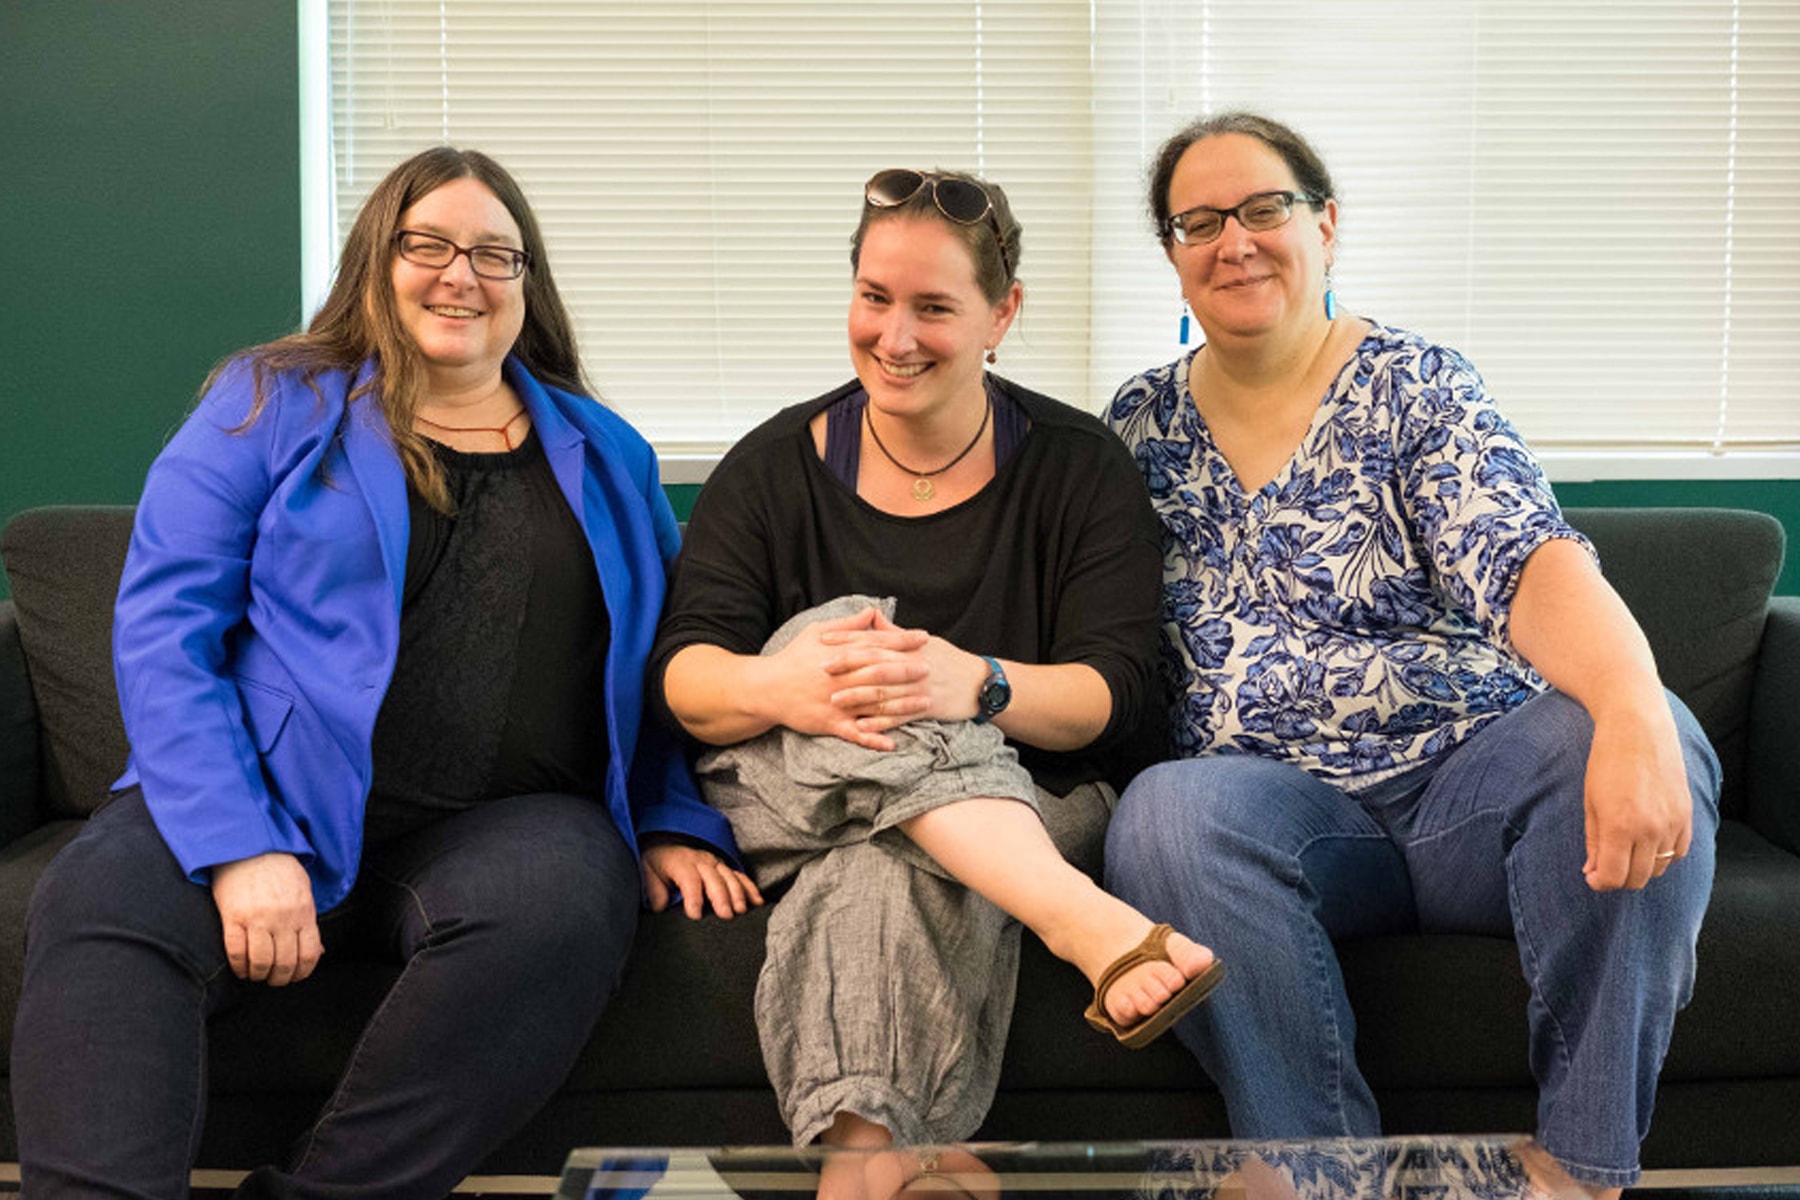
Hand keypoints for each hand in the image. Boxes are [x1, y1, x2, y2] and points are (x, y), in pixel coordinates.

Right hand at [210, 852, 322, 985]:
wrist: (249, 846)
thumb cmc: (279, 869)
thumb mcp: (303, 891)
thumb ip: (308, 922)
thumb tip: (317, 952)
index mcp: (304, 911)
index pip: (309, 954)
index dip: (302, 972)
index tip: (295, 976)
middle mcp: (282, 917)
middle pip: (285, 963)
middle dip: (280, 978)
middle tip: (275, 980)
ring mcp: (257, 918)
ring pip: (261, 962)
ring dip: (259, 975)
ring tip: (257, 975)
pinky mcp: (233, 917)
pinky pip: (236, 952)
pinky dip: (239, 966)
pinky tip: (241, 968)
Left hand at [641, 838, 764, 918]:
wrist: (665, 842)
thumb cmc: (657, 861)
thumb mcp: (647, 871)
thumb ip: (653, 889)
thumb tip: (660, 906)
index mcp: (681, 863)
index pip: (689, 880)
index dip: (693, 897)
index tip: (696, 915)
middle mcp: (701, 861)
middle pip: (714, 879)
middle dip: (721, 897)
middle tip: (726, 915)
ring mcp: (715, 863)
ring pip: (730, 877)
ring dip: (737, 893)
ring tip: (741, 910)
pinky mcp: (724, 867)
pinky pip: (740, 876)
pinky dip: (749, 888)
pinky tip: (757, 901)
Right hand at [761, 606, 928, 750]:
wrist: (766, 687)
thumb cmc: (793, 657)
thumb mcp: (816, 632)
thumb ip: (847, 625)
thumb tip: (872, 611)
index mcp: (840, 653)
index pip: (877, 643)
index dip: (902, 640)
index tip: (924, 637)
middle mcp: (841, 677)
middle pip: (881, 672)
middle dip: (908, 669)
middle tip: (931, 668)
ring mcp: (836, 701)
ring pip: (874, 703)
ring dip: (902, 704)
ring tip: (925, 703)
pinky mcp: (829, 723)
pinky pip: (855, 733)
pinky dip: (873, 739)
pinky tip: (893, 742)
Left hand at [824, 611, 987, 735]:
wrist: (980, 684)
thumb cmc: (948, 660)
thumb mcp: (924, 641)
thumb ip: (895, 632)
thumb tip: (871, 616)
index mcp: (910, 646)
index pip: (873, 639)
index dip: (847, 639)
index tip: (824, 639)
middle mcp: (913, 665)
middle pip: (874, 664)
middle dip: (847, 665)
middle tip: (821, 667)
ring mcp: (919, 688)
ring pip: (884, 692)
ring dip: (858, 696)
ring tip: (835, 699)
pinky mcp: (926, 708)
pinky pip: (898, 716)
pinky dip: (879, 721)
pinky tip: (861, 725)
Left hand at [1581, 700, 1693, 891]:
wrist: (1638, 728)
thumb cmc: (1606, 762)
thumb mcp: (1591, 803)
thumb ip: (1594, 842)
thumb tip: (1593, 873)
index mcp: (1619, 827)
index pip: (1613, 877)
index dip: (1600, 882)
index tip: (1592, 876)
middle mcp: (1650, 830)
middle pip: (1638, 879)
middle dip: (1619, 878)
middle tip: (1606, 865)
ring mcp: (1673, 823)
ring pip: (1660, 868)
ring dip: (1641, 867)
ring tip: (1625, 850)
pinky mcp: (1687, 815)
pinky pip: (1679, 853)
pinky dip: (1664, 856)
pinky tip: (1648, 843)